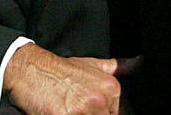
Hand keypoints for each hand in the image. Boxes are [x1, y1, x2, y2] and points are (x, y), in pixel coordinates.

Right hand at [3, 43, 122, 114]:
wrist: (30, 68)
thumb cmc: (61, 70)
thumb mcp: (93, 64)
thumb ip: (119, 67)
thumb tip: (140, 61)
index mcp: (111, 88)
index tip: (93, 112)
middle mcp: (99, 99)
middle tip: (77, 110)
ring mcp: (81, 109)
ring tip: (69, 111)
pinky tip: (59, 113)